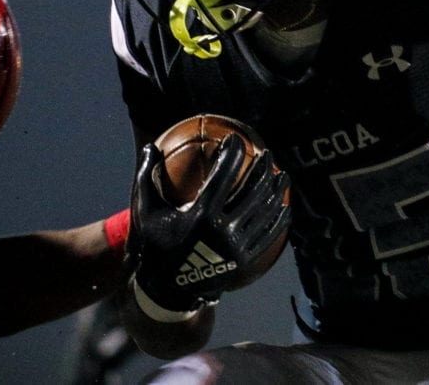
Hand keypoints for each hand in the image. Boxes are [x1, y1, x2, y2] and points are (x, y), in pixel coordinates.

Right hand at [126, 133, 290, 315]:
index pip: (224, 174)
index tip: (235, 139)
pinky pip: (268, 235)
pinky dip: (278, 219)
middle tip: (266, 154)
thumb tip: (151, 145)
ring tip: (281, 175)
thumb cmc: (156, 243)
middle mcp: (222, 230)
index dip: (232, 152)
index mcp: (200, 215)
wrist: (168, 289)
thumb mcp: (145, 210)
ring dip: (276, 191)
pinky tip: (284, 206)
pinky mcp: (245, 260)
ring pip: (265, 212)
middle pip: (252, 191)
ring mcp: (237, 247)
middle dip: (262, 168)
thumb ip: (146, 176)